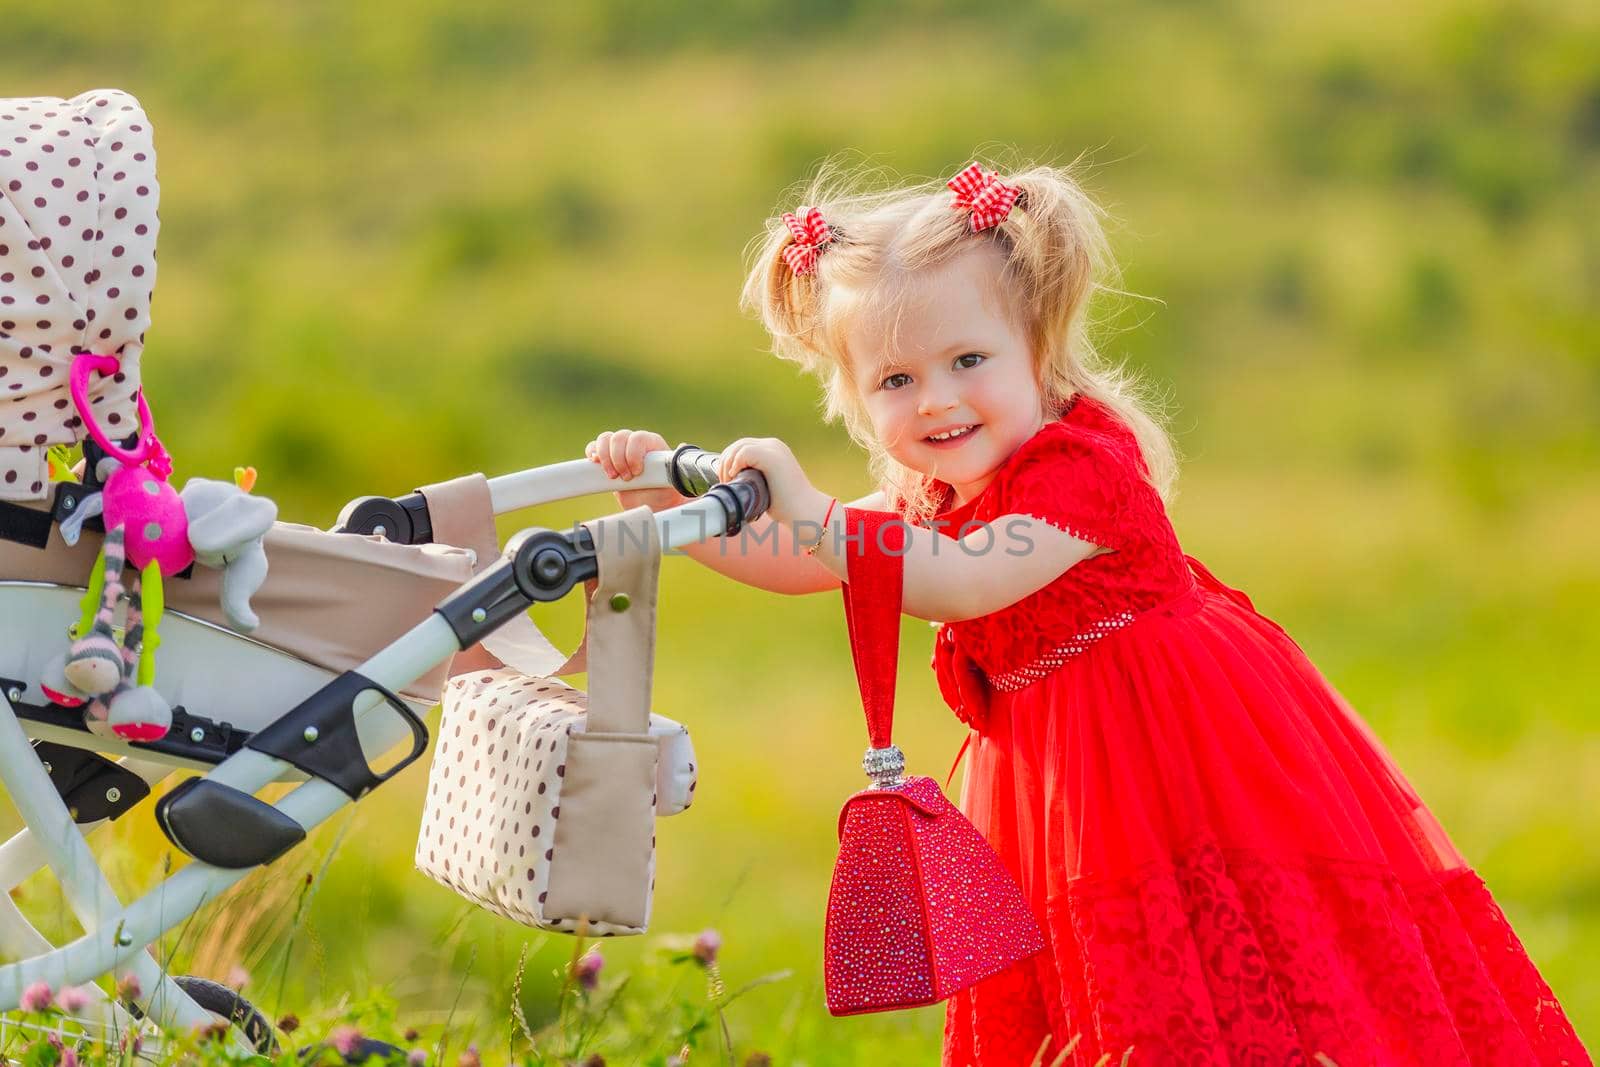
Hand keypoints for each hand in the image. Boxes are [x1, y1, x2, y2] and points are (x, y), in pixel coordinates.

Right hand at [584, 428, 690, 512]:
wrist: (657, 505)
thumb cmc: (668, 492)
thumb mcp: (676, 479)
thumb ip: (680, 465)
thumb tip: (682, 446)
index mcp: (652, 444)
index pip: (638, 437)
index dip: (633, 453)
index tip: (637, 472)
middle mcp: (635, 444)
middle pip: (619, 436)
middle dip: (618, 458)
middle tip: (625, 478)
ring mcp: (620, 451)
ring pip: (605, 439)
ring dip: (605, 458)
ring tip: (612, 477)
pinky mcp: (607, 461)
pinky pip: (594, 448)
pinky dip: (592, 453)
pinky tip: (596, 464)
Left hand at [714, 437, 831, 528]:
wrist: (805, 512)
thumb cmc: (787, 505)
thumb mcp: (767, 485)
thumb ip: (755, 477)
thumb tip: (734, 482)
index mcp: (774, 450)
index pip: (743, 446)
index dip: (729, 461)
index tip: (728, 481)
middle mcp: (774, 445)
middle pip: (738, 444)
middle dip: (725, 462)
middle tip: (725, 483)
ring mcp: (773, 449)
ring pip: (739, 447)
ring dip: (727, 465)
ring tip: (729, 483)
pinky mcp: (771, 457)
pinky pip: (744, 453)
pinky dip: (735, 465)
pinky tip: (735, 478)